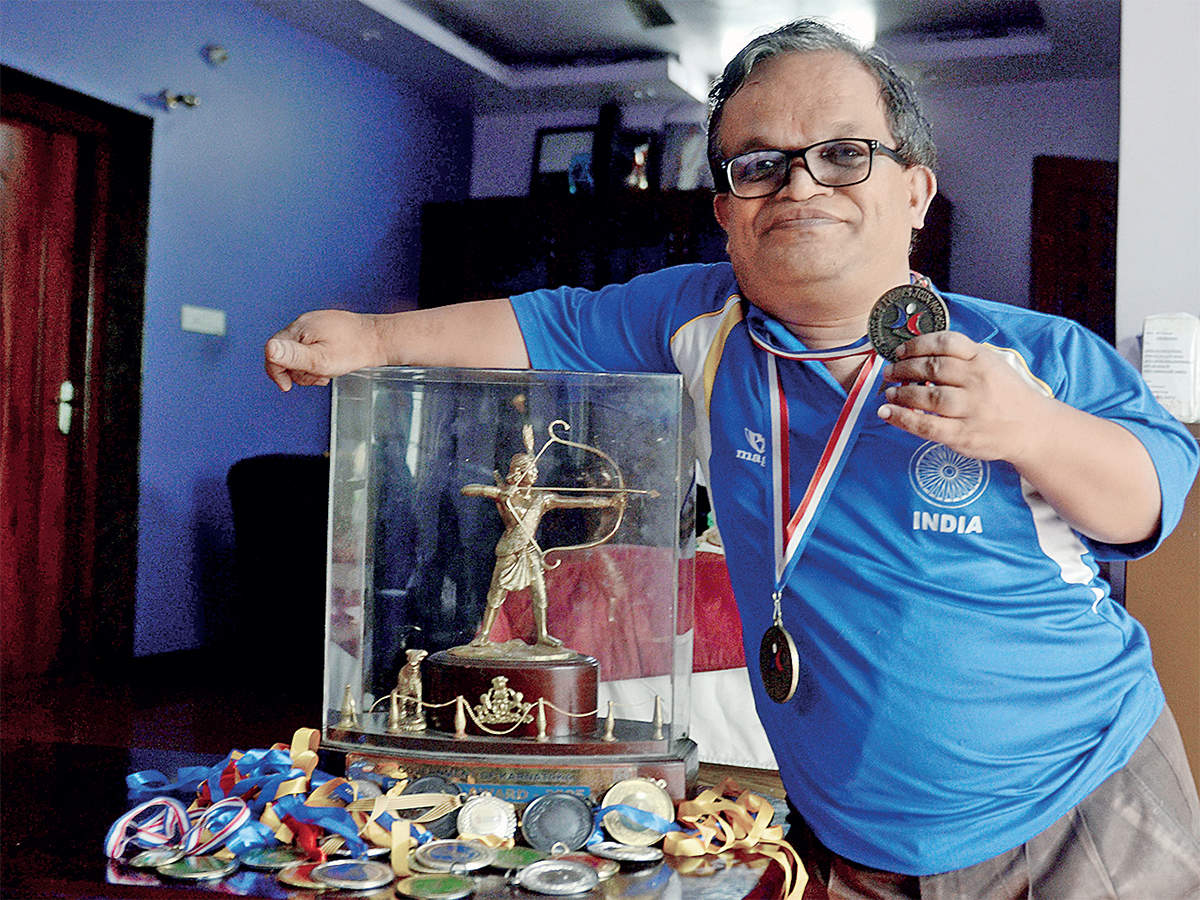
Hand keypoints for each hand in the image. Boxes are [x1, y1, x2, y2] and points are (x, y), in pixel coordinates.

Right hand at [264, 310, 382, 390]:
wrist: (380, 340)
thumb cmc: (355, 351)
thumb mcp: (322, 360)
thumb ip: (294, 356)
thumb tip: (269, 350)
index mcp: (300, 328)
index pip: (273, 351)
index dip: (277, 372)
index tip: (287, 386)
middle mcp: (305, 322)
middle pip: (286, 353)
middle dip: (299, 370)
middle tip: (318, 375)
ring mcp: (315, 324)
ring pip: (300, 352)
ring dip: (310, 366)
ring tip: (328, 370)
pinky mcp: (325, 328)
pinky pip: (312, 347)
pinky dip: (319, 359)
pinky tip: (332, 362)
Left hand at [877, 331, 1051, 464]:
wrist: (1034, 428)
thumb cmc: (1006, 395)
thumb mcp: (991, 365)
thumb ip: (961, 358)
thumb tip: (917, 354)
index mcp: (983, 360)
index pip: (946, 342)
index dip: (917, 344)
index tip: (900, 350)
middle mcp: (977, 381)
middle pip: (932, 368)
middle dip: (903, 368)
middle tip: (890, 371)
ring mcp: (971, 409)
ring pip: (927, 396)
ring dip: (901, 392)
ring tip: (889, 392)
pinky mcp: (963, 434)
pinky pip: (926, 425)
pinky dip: (903, 418)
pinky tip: (888, 412)